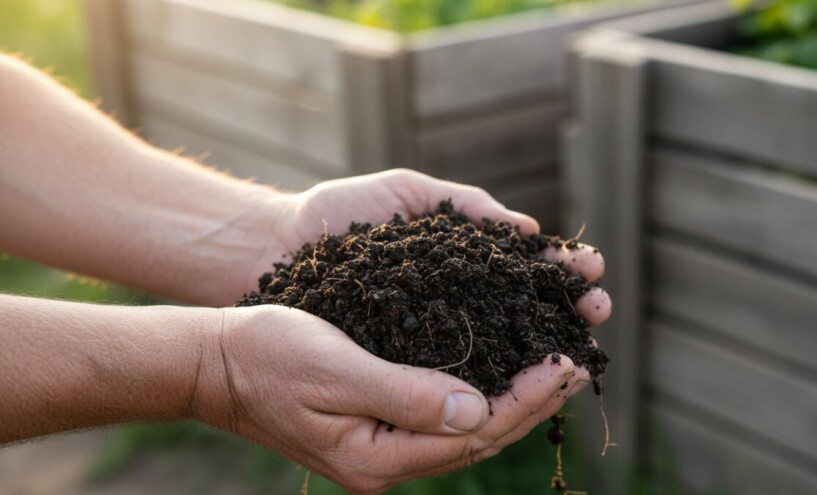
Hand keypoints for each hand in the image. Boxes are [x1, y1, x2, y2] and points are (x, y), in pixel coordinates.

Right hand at [198, 169, 610, 492]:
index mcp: (377, 457)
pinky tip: (502, 368)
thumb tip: (478, 412)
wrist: (217, 362)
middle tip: (579, 360)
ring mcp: (382, 445)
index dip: (526, 399)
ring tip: (557, 364)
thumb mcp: (336, 372)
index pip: (474, 435)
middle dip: (534, 400)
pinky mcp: (378, 421)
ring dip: (515, 396)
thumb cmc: (268, 357)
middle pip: (479, 437)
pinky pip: (444, 412)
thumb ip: (406, 396)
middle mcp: (386, 461)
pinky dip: (481, 389)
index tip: (566, 362)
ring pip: (466, 427)